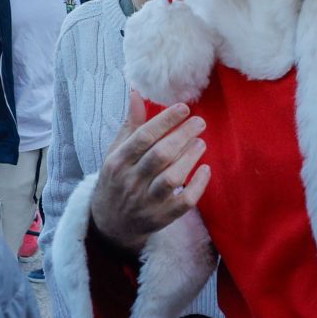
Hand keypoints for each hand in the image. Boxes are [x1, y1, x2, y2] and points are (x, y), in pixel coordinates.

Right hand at [88, 91, 209, 253]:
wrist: (110, 224)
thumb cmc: (117, 180)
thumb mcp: (116, 153)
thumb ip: (130, 125)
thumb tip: (136, 93)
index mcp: (117, 162)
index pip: (143, 137)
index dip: (165, 121)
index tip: (184, 108)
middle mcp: (131, 182)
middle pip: (160, 156)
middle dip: (182, 135)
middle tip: (199, 122)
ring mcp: (147, 202)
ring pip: (172, 178)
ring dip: (190, 158)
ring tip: (201, 143)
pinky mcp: (162, 217)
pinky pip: (184, 202)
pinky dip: (198, 185)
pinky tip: (206, 169)